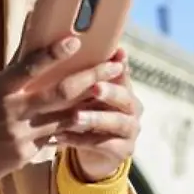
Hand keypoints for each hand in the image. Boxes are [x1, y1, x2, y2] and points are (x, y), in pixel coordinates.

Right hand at [0, 36, 125, 192]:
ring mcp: (21, 135)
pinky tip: (94, 118)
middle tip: (115, 65)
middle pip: (60, 92)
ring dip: (93, 103)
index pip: (29, 66)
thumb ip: (14, 69)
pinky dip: (73, 127)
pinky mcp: (26, 154)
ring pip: (67, 117)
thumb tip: (33, 35)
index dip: (54, 53)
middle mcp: (12, 111)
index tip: (76, 40)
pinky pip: (56, 137)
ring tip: (114, 91)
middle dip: (92, 76)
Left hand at [56, 47, 142, 181]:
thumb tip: (64, 41)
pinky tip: (61, 137)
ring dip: (95, 119)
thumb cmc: (87, 113)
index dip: (121, 63)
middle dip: (110, 92)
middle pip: (125, 97)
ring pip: (117, 123)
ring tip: (74, 117)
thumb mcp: (86, 93)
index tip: (117, 53)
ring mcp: (131, 130)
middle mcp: (132, 107)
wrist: (95, 152)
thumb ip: (82, 73)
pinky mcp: (123, 150)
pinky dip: (81, 141)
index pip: (124, 73)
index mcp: (124, 88)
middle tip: (94, 87)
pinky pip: (103, 145)